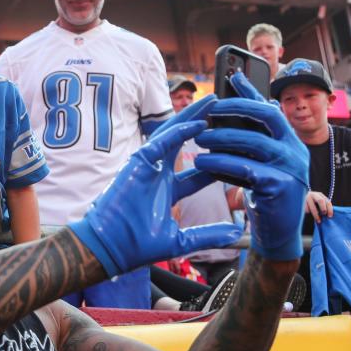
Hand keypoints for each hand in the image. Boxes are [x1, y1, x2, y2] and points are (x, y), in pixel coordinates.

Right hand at [68, 94, 240, 277]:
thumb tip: (235, 234)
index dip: (218, 161)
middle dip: (205, 125)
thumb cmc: (138, 245)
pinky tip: (199, 122)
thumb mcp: (182, 240)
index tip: (239, 151)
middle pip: (186, 142)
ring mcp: (148, 166)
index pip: (199, 172)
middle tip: (226, 111)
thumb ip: (208, 234)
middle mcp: (159, 173)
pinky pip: (162, 141)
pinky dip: (181, 131)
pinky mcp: (138, 162)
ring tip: (214, 102)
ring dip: (194, 117)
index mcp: (168, 190)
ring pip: (174, 133)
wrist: (111, 248)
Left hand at [194, 72, 309, 261]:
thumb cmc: (264, 194)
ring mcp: (291, 167)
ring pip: (253, 142)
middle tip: (208, 109)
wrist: (278, 233)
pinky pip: (247, 169)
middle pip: (266, 116)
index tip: (232, 75)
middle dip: (235, 108)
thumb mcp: (261, 163)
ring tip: (199, 140)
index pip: (269, 107)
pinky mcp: (281, 186)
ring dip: (222, 138)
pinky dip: (222, 163)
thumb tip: (235, 108)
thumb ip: (253, 139)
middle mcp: (295, 149)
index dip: (251, 90)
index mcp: (290, 140)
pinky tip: (203, 163)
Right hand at [304, 191, 332, 223]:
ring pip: (312, 207)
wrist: (299, 201)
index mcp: (320, 195)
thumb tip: (329, 216)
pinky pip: (306, 209)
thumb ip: (324, 207)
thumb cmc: (312, 204)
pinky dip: (308, 213)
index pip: (327, 201)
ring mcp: (306, 197)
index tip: (330, 217)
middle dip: (323, 209)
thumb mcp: (319, 204)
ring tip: (318, 221)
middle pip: (320, 201)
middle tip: (324, 215)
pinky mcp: (301, 202)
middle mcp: (313, 195)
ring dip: (316, 215)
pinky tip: (309, 215)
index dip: (330, 209)